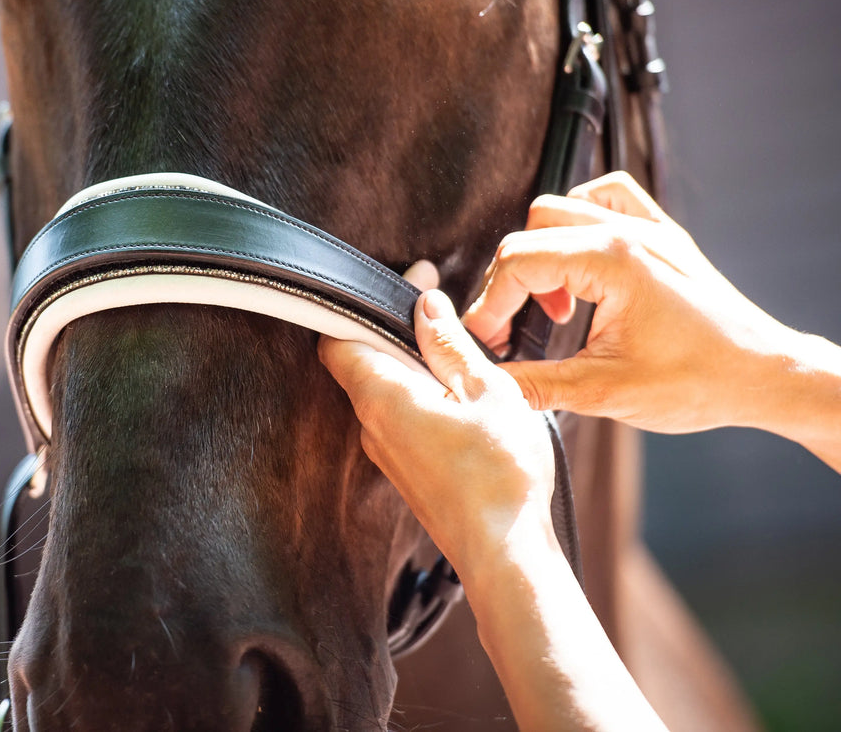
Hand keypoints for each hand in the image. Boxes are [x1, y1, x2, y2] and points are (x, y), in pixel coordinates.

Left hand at [318, 272, 560, 567]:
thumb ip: (450, 344)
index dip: (362, 304)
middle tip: (439, 309)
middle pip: (362, 360)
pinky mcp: (406, 470)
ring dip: (413, 365)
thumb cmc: (501, 476)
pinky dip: (422, 396)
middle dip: (395, 329)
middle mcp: (372, 425)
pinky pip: (400, 418)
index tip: (406, 287)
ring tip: (460, 356)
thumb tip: (425, 305)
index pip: (337, 339)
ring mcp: (387, 452)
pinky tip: (462, 397)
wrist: (504, 554)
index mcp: (382, 397)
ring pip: (384, 391)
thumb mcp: (487, 391)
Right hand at [464, 171, 800, 432]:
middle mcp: (628, 231)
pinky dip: (581, 219)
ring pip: (561, 209)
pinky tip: (580, 263)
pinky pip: (608, 196)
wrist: (765, 375)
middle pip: (530, 232)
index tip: (488, 342)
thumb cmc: (700, 383)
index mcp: (612, 261)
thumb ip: (537, 383)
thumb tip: (489, 384)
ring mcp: (648, 227)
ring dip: (540, 253)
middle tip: (512, 331)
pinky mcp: (663, 236)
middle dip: (508, 283)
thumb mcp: (606, 391)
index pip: (517, 262)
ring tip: (551, 306)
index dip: (490, 306)